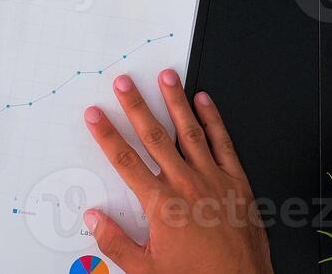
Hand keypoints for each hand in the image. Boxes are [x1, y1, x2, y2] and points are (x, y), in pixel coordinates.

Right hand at [83, 70, 273, 273]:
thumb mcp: (148, 270)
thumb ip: (117, 242)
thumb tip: (94, 219)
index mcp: (162, 205)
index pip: (126, 161)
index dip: (107, 135)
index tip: (95, 115)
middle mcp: (186, 185)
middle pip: (154, 137)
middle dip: (136, 107)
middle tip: (125, 83)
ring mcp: (213, 180)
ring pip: (189, 131)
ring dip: (176, 102)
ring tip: (167, 77)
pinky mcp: (237, 183)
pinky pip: (223, 144)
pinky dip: (214, 120)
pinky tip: (205, 101)